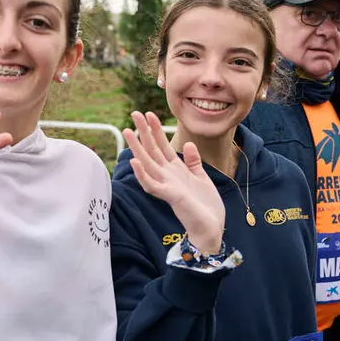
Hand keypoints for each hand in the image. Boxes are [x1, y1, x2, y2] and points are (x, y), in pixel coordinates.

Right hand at [123, 111, 223, 254]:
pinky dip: (143, 174)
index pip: (162, 146)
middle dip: (143, 132)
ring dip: (137, 148)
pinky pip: (152, 185)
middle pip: (152, 150)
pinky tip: (135, 162)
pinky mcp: (169, 197)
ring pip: (147, 164)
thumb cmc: (206, 206)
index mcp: (175, 171)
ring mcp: (167, 186)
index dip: (156, 129)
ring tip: (128, 131)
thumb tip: (188, 143)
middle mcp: (168, 176)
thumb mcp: (202, 178)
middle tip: (134, 113)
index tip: (150, 113)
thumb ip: (193, 162)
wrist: (211, 227)